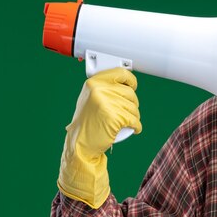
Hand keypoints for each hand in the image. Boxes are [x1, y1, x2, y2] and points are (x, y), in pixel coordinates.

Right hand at [57, 68, 141, 208]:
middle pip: (130, 93)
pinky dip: (137, 126)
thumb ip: (103, 89)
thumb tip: (123, 82)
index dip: (131, 80)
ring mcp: (106, 103)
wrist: (80, 143)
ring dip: (135, 116)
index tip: (133, 86)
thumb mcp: (90, 99)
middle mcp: (99, 90)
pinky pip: (134, 120)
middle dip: (133, 104)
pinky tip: (135, 128)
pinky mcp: (114, 117)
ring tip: (128, 122)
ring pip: (133, 107)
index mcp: (93, 83)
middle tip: (128, 112)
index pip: (120, 73)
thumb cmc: (87, 122)